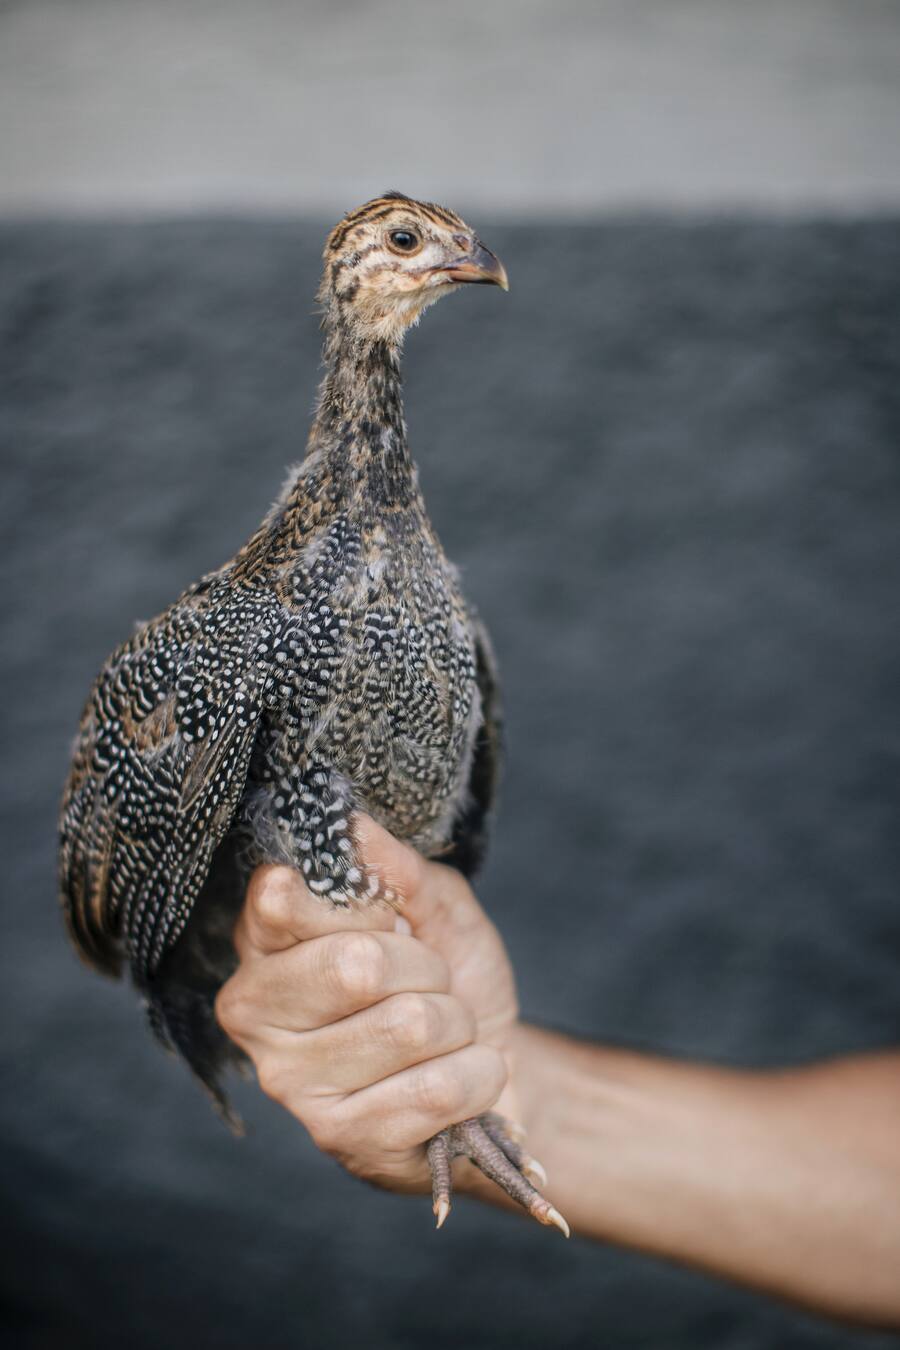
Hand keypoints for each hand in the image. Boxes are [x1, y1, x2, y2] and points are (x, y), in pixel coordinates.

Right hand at [215, 816, 519, 1195]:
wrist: (495, 1067)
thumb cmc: (451, 980)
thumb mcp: (437, 908)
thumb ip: (397, 867)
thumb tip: (355, 828)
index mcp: (264, 941)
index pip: (282, 899)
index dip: (366, 904)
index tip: (389, 921)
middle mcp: (254, 1011)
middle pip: (357, 963)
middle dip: (426, 968)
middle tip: (430, 984)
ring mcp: (292, 1084)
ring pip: (408, 1026)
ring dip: (456, 1024)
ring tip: (445, 1034)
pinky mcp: (341, 1141)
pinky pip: (436, 1089)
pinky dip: (476, 1074)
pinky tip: (464, 1077)